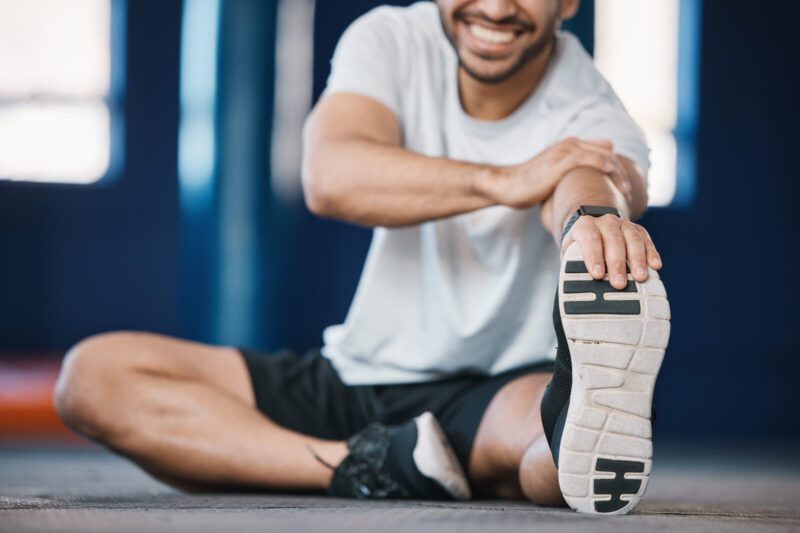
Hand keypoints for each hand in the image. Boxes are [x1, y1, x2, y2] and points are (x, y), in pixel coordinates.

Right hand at [479, 138, 633, 208]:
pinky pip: (593, 161)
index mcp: (570, 146)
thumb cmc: (528, 185)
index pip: (604, 153)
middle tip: (630, 196)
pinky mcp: (562, 160)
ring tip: (626, 195)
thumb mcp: (553, 177)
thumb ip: (570, 176)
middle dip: (623, 174)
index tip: (624, 191)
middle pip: (609, 154)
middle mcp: (571, 144)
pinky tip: (614, 186)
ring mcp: (566, 150)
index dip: (617, 171)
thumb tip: (585, 184)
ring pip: (605, 156)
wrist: (507, 185)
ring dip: (619, 175)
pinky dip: (607, 171)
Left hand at [562, 214, 661, 288]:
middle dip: (617, 264)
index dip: (594, 256)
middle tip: (618, 283)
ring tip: (639, 278)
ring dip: (637, 260)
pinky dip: (652, 253)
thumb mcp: (571, 253)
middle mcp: (606, 222)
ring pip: (633, 239)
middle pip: (614, 240)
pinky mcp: (638, 230)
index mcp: (585, 225)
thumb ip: (575, 266)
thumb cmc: (580, 246)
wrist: (592, 228)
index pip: (590, 238)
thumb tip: (580, 288)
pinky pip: (647, 240)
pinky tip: (655, 266)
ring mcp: (624, 225)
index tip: (597, 275)